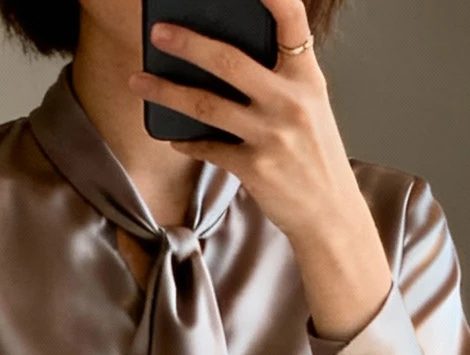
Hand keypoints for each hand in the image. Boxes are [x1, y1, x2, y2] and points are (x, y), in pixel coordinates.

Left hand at [131, 0, 393, 341]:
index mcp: (308, 78)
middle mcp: (291, 102)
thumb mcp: (310, 109)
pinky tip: (173, 135)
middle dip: (188, 43)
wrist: (330, 216)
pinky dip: (187, 141)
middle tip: (158, 33)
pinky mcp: (254, 168)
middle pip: (230, 61)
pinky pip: (208, 147)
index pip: (293, 22)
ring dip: (167, 92)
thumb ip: (279, 80)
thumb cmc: (315, 159)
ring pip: (206, 105)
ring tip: (139, 81)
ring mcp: (271, 135)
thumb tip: (223, 59)